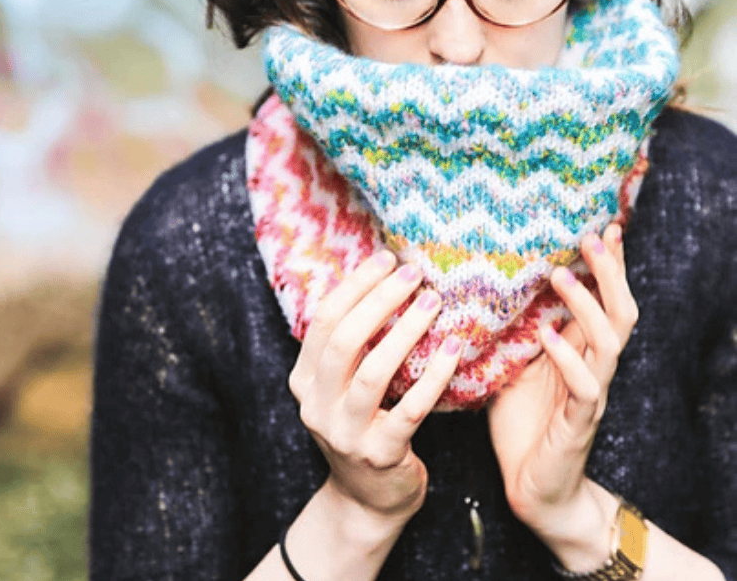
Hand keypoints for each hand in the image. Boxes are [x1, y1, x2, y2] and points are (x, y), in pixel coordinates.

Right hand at [288, 251, 462, 521]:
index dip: (356, 284)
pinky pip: (409, 410)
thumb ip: (352, 344)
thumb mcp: (342, 385)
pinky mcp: (379, 455)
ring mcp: (344, 433)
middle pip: (344, 340)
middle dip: (379, 299)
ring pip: (372, 372)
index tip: (387, 258)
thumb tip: (384, 279)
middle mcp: (316, 404)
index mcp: (304, 379)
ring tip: (433, 302)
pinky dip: (433, 377)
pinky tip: (454, 349)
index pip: (325, 319)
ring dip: (405, 331)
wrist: (365, 500)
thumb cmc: (362, 425)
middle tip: (413, 274)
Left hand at [486, 223, 637, 562]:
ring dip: (587, 305)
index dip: (607, 265)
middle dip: (610, 272)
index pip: (603, 299)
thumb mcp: (510, 365)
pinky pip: (585, 387)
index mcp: (578, 350)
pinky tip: (548, 336)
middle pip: (619, 311)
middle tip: (592, 235)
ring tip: (562, 275)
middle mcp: (591, 366)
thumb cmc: (521, 422)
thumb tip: (475, 288)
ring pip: (609, 342)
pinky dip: (568, 359)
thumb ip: (508, 332)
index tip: (602, 225)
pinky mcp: (578, 422)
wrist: (533, 485)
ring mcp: (590, 393)